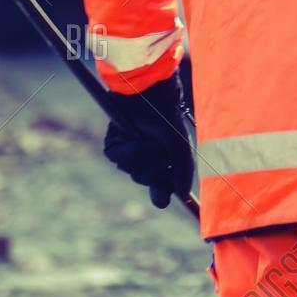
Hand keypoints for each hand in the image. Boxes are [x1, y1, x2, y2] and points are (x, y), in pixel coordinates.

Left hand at [104, 75, 194, 207]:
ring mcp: (128, 150)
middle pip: (144, 179)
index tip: (162, 201)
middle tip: (160, 160)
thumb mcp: (181, 149)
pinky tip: (136, 139)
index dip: (161, 194)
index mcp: (162, 159)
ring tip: (151, 142)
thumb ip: (182, 172)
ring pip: (130, 170)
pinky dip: (129, 151)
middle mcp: (144, 156)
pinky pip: (117, 158)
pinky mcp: (114, 143)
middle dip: (152, 172)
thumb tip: (180, 194)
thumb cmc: (168, 120)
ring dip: (142, 159)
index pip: (160, 185)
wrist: (150, 95)